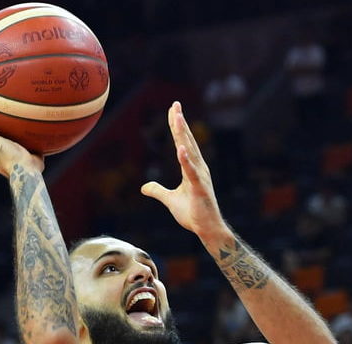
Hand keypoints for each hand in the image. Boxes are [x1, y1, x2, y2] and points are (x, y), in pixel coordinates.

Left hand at [140, 102, 224, 236]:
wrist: (207, 229)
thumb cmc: (193, 215)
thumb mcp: (170, 200)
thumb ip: (158, 191)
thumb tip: (144, 187)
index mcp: (192, 169)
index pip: (182, 143)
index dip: (177, 127)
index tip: (173, 110)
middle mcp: (198, 168)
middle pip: (187, 141)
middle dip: (180, 123)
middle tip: (176, 104)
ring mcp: (200, 177)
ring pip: (190, 151)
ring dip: (183, 134)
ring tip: (178, 118)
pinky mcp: (199, 188)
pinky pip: (191, 172)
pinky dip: (186, 160)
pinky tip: (181, 148)